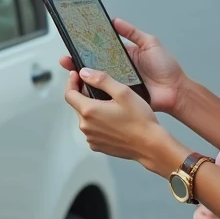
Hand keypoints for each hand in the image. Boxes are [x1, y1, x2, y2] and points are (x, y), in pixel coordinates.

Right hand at [57, 18, 185, 114]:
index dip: (88, 47)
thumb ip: (133, 32)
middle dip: (79, 62)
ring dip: (84, 78)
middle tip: (66, 59)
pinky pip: (106, 95)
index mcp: (124, 56)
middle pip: (94, 65)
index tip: (74, 42)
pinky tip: (86, 88)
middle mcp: (119, 70)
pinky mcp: (121, 98)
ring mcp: (119, 85)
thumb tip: (115, 20)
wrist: (177, 91)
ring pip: (97, 81)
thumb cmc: (167, 68)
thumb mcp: (150, 43)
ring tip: (72, 72)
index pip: (101, 49)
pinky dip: (96, 92)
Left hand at [65, 67, 187, 175]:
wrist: (150, 145)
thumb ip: (101, 80)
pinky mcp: (97, 146)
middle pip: (77, 105)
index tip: (76, 75)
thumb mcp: (123, 92)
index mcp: (89, 111)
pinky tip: (113, 119)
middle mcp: (86, 126)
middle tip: (98, 86)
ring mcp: (91, 138)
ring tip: (109, 104)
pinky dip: (97, 122)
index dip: (71, 82)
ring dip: (91, 109)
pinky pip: (92, 129)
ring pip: (85, 118)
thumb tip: (84, 73)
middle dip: (83, 94)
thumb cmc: (139, 119)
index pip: (69, 94)